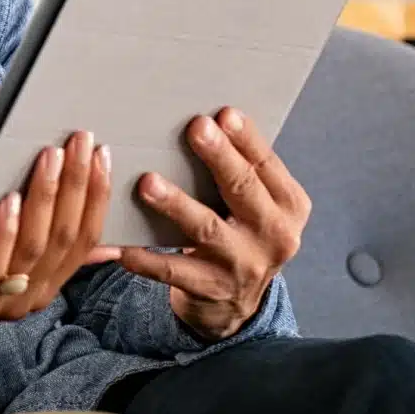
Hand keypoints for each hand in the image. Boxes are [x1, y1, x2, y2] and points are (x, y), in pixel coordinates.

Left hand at [0, 130, 118, 325]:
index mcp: (47, 282)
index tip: (102, 154)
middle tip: (80, 142)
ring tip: (49, 156)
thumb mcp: (10, 250)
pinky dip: (6, 227)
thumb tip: (103, 232)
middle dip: (78, 185)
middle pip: (67, 237)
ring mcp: (0, 298)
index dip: (97, 196)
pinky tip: (10, 197)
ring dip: (46, 196)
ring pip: (35, 245)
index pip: (87, 239)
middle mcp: (31, 295)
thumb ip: (50, 241)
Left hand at [120, 107, 308, 340]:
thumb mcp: (256, 204)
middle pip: (243, 190)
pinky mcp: (212, 289)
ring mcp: (244, 265)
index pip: (266, 165)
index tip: (225, 113)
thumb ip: (241, 169)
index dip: (247, 139)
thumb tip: (207, 120)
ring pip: (206, 229)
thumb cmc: (240, 231)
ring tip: (148, 183)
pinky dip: (148, 259)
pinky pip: (174, 271)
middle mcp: (274, 236)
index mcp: (289, 205)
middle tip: (196, 128)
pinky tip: (125, 247)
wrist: (237, 300)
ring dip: (176, 204)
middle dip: (219, 158)